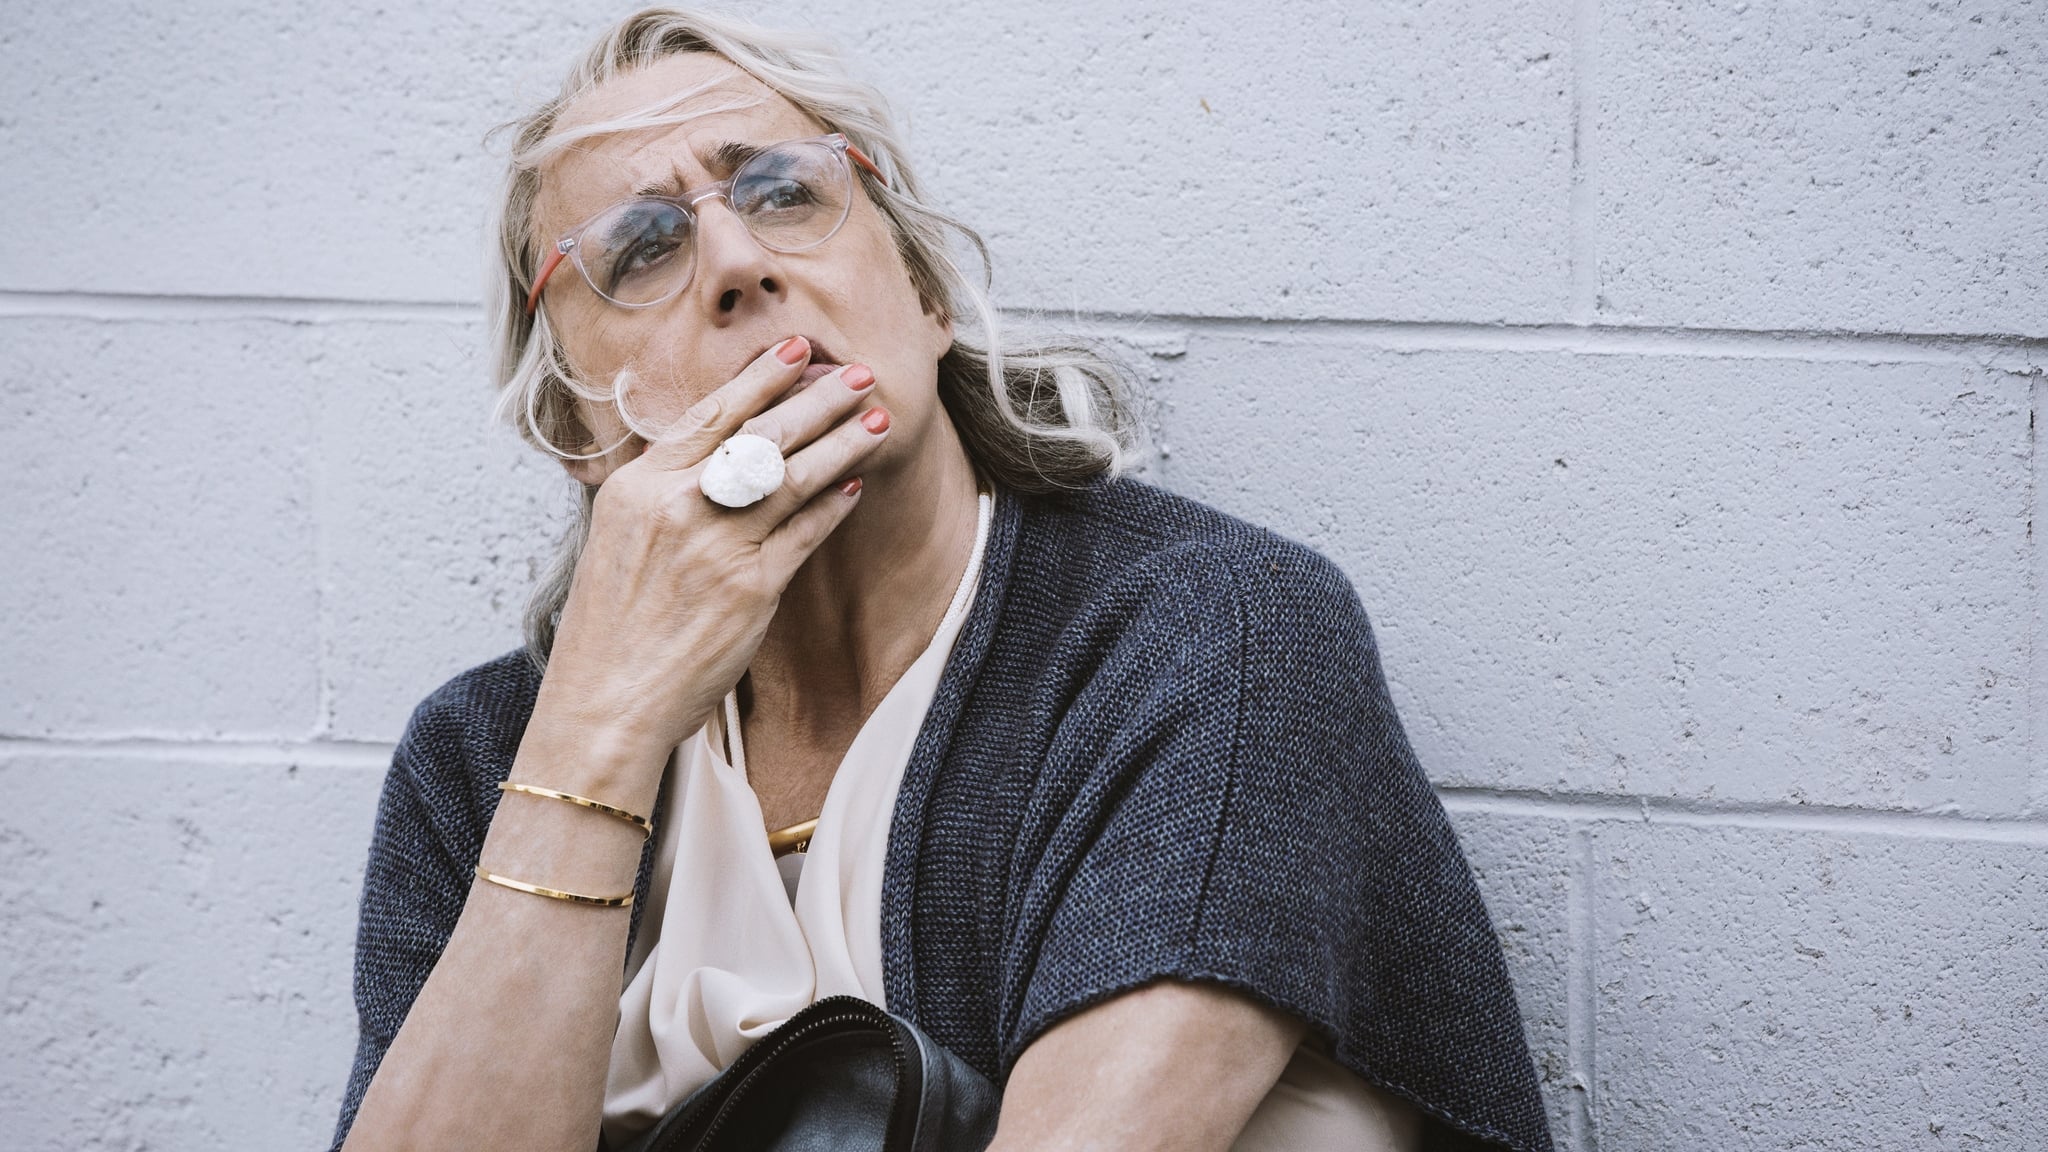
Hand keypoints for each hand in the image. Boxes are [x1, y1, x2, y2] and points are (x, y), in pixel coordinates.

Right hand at [531, 336, 888, 788]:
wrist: (608, 699)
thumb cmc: (612, 625)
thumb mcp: (620, 539)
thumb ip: (663, 494)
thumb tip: (713, 455)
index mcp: (638, 487)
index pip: (710, 414)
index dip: (759, 378)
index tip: (795, 349)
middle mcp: (677, 506)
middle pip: (761, 435)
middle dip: (817, 399)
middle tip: (858, 372)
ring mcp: (717, 545)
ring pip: (793, 476)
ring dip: (842, 442)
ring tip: (876, 416)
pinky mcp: (751, 587)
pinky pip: (805, 532)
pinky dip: (834, 503)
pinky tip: (857, 483)